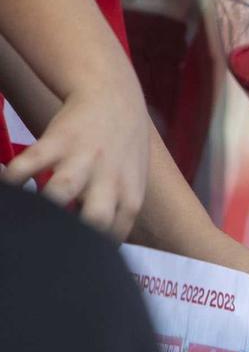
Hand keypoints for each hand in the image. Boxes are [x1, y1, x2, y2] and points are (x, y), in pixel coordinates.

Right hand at [2, 78, 149, 237]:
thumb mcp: (133, 181)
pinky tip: (8, 184)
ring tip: (27, 212)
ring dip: (40, 206)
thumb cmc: (123, 148)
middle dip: (73, 234)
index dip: (92, 250)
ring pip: (59, 191)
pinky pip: (27, 164)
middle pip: (93, 219)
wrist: (114, 97)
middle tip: (51, 238)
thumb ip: (116, 211)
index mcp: (130, 195)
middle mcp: (109, 179)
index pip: (114, 236)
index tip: (73, 254)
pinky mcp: (56, 140)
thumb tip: (95, 244)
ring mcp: (82, 159)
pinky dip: (12, 178)